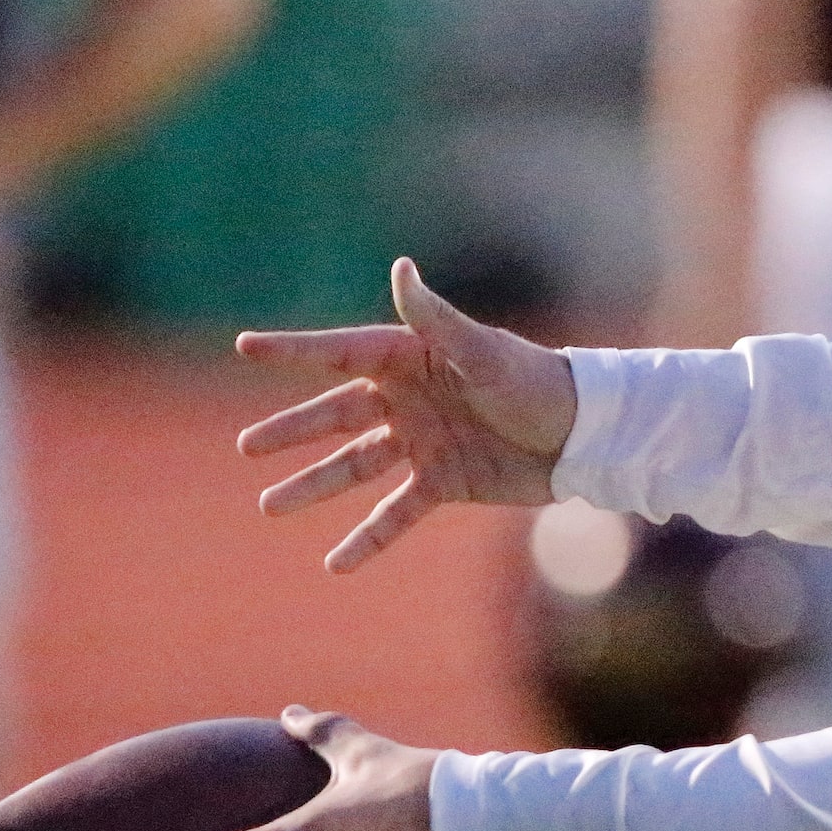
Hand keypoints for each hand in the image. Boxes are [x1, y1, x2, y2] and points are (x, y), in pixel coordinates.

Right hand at [239, 257, 577, 571]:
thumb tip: (400, 267)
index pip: (342, 353)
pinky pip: (396, 514)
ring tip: (269, 505)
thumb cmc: (537, 380)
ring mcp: (426, 443)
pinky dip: (367, 538)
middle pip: (338, 415)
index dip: (294, 350)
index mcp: (415, 360)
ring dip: (313, 484)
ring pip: (356, 467)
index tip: (245, 346)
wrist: (586, 433)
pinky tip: (335, 563)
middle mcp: (412, 400)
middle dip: (292, 431)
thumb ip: (436, 318)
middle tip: (246, 448)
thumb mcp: (482, 351)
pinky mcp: (447, 482)